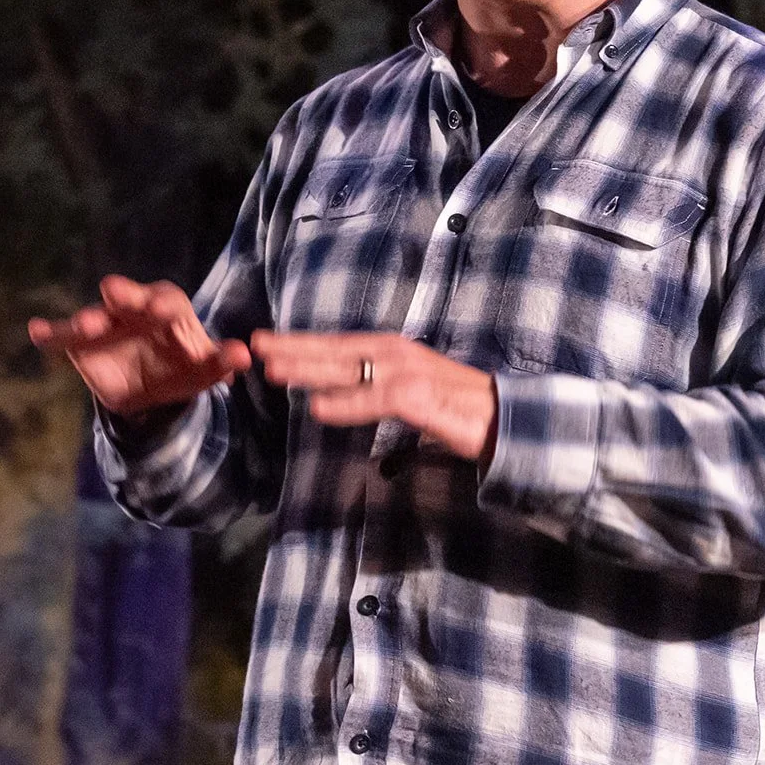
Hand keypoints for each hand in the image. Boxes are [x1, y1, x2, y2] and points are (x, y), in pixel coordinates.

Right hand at [29, 275, 250, 416]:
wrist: (148, 388)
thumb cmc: (180, 369)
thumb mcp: (201, 370)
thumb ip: (219, 363)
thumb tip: (245, 357)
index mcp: (167, 310)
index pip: (168, 301)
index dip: (164, 306)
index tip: (162, 310)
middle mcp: (133, 309)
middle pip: (129, 299)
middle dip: (124, 296)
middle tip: (114, 291)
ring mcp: (104, 324)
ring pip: (95, 317)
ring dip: (88, 319)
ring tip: (85, 325)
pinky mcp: (78, 342)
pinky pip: (61, 336)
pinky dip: (49, 333)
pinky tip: (35, 330)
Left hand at [251, 331, 498, 462]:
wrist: (510, 422)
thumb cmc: (460, 410)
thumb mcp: (410, 393)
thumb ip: (375, 389)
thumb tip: (338, 393)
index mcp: (393, 353)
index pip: (338, 344)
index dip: (301, 342)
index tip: (266, 341)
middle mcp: (398, 356)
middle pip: (336, 350)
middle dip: (294, 347)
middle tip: (255, 344)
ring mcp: (412, 375)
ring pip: (351, 369)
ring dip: (311, 369)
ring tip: (274, 370)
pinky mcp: (424, 400)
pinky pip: (378, 400)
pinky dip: (347, 404)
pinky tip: (318, 409)